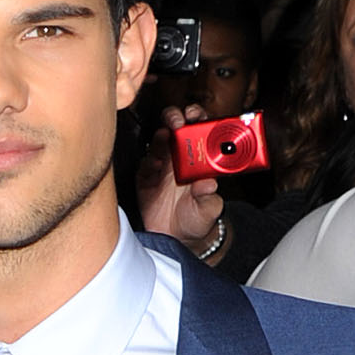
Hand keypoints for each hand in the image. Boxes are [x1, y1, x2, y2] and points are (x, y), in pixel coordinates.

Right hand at [134, 106, 227, 248]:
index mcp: (201, 159)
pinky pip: (145, 162)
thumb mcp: (208, 210)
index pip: (201, 129)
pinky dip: (148, 160)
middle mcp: (181, 157)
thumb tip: (208, 184)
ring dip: (162, 134)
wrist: (176, 239)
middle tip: (177, 122)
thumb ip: (209, 198)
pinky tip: (155, 164)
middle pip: (177, 127)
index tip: (197, 116)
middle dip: (176, 118)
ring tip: (166, 136)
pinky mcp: (146, 176)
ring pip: (160, 139)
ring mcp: (163, 165)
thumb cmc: (196, 219)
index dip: (199, 118)